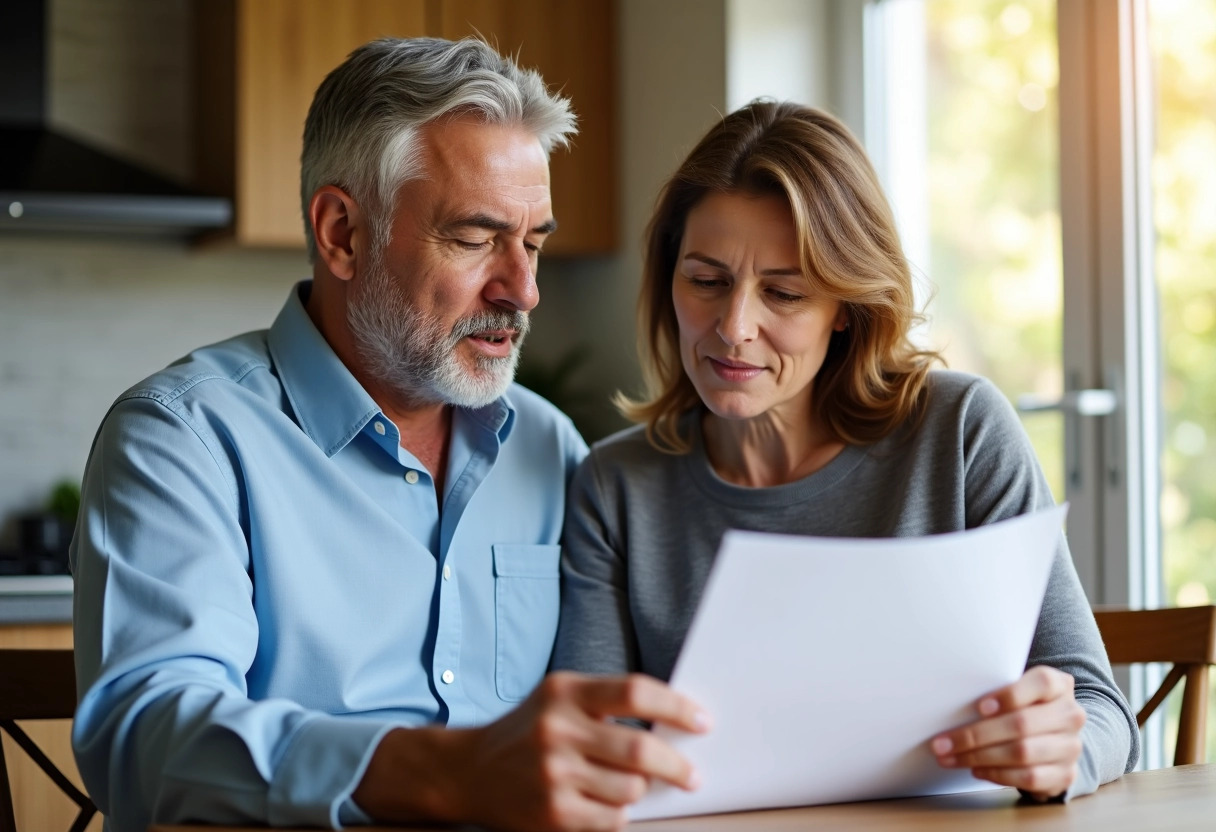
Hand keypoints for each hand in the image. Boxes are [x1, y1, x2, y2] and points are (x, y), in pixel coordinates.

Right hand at [356, 671, 708, 831]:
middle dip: (677, 765)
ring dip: (642, 791)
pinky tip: (607, 803)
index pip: (635, 692)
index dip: (676, 706)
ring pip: (631, 789)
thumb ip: (608, 702)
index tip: (701, 721)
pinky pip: (613, 819)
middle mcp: (557, 730)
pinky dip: (620, 814)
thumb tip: (674, 720)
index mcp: (565, 692)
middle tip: (691, 774)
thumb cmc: (528, 730)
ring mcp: (553, 774)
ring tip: (632, 785)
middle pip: (641, 748)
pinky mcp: (552, 813)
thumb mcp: (560, 697)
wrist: (468, 771)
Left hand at [931, 665, 1085, 800]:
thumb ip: (996, 691)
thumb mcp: (1019, 692)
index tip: (979, 707)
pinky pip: (1029, 777)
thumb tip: (953, 702)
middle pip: (1021, 723)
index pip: (1042, 683)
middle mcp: (1070, 715)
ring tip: (951, 758)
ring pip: (1021, 753)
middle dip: (975, 735)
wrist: (1058, 738)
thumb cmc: (1026, 708)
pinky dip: (997, 774)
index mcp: (1059, 686)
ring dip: (979, 757)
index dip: (1010, 695)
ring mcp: (1070, 746)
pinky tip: (976, 770)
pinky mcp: (1066, 774)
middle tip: (942, 743)